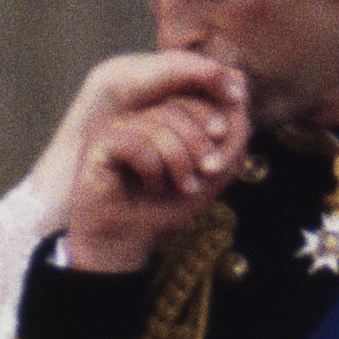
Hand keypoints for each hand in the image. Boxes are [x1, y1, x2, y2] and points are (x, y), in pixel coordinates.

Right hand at [28, 51, 250, 273]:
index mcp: (160, 116)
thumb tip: (240, 103)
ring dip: (180, 163)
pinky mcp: (98, 144)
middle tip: (206, 174)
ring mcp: (115, 127)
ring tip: (180, 186)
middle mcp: (136, 116)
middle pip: (178, 107)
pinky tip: (150, 186)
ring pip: (159, 127)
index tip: (217, 165)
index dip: (214, 125)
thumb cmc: (164, 207)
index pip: (194, 98)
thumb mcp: (211, 174)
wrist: (126, 241)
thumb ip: (232, 140)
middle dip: (200, 145)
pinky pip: (137, 145)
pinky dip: (153, 171)